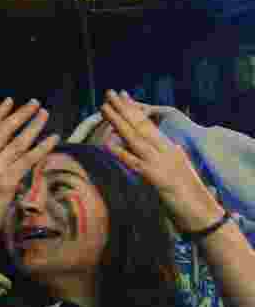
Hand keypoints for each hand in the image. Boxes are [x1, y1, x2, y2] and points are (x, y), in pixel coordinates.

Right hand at [0, 99, 58, 256]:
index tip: (10, 101)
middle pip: (4, 129)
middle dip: (21, 114)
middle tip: (35, 104)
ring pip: (18, 142)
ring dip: (34, 126)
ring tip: (45, 115)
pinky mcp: (6, 182)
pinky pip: (27, 160)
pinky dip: (42, 147)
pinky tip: (53, 139)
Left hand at [100, 90, 223, 232]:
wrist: (203, 213)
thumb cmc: (190, 195)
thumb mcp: (179, 169)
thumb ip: (170, 155)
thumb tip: (166, 145)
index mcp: (169, 148)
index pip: (149, 124)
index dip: (134, 109)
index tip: (122, 96)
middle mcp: (165, 151)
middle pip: (141, 126)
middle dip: (123, 108)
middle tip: (109, 93)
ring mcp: (160, 163)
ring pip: (135, 138)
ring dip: (118, 122)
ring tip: (104, 107)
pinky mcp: (155, 178)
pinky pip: (134, 163)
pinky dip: (120, 152)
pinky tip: (107, 143)